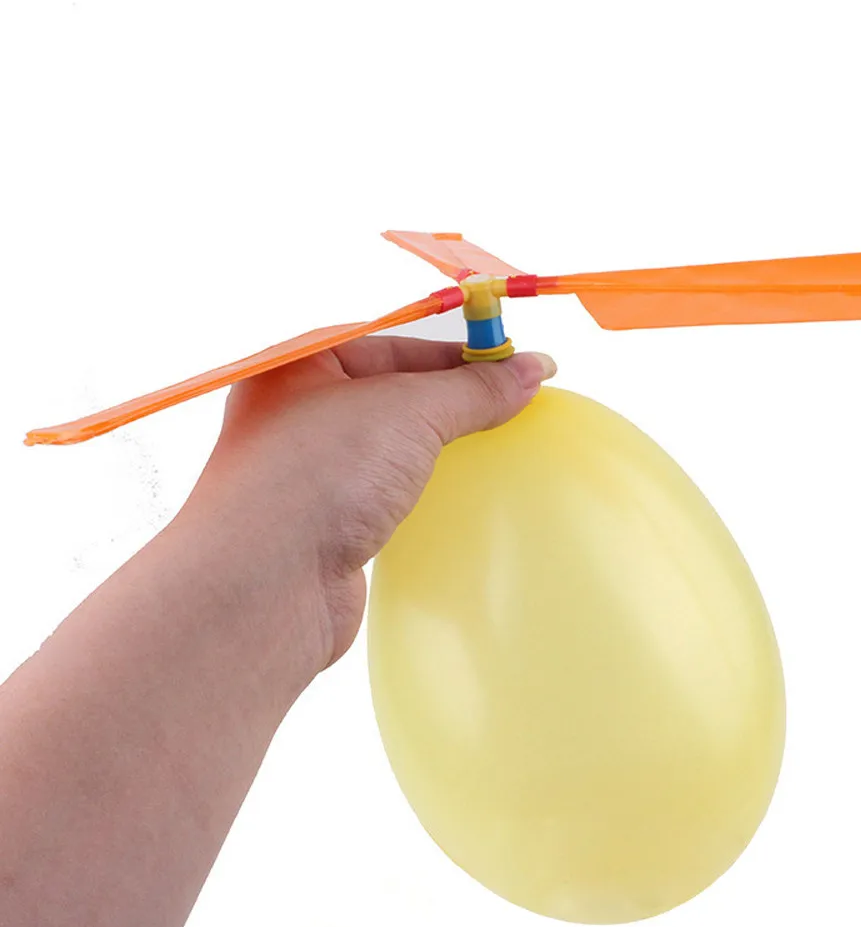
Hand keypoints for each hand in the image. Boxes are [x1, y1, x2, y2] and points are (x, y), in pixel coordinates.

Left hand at [182, 338, 556, 670]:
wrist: (262, 585)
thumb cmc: (319, 476)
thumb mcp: (408, 412)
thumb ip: (474, 388)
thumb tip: (532, 369)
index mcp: (302, 365)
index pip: (394, 341)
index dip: (459, 351)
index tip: (517, 365)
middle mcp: (296, 412)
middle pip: (394, 392)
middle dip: (454, 399)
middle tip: (517, 406)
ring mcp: (309, 471)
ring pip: (390, 445)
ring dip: (439, 446)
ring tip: (494, 447)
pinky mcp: (325, 523)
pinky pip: (384, 492)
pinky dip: (421, 489)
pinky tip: (454, 495)